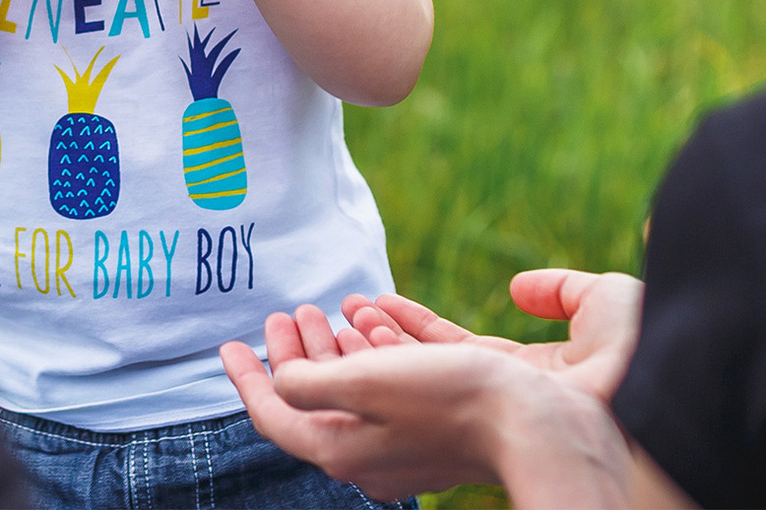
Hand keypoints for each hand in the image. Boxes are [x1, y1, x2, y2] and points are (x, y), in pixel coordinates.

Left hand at [219, 325, 629, 508]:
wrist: (539, 425)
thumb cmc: (452, 400)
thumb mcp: (366, 383)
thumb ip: (309, 382)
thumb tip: (282, 380)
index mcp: (342, 451)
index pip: (274, 416)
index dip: (245, 379)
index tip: (226, 344)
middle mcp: (368, 457)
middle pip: (314, 402)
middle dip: (295, 354)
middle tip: (286, 313)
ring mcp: (404, 448)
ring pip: (354, 393)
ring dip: (335, 348)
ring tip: (325, 308)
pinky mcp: (436, 430)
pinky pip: (392, 389)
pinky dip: (376, 352)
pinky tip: (375, 317)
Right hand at [345, 270, 642, 401]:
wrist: (645, 389)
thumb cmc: (636, 349)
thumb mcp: (600, 302)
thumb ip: (558, 290)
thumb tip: (519, 289)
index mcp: (533, 378)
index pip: (461, 349)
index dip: (417, 327)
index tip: (379, 304)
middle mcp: (502, 397)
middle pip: (426, 368)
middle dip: (380, 339)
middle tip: (341, 313)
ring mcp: (483, 406)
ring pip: (410, 379)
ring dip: (369, 347)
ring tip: (338, 316)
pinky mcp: (463, 409)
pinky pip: (410, 384)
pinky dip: (378, 359)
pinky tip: (358, 330)